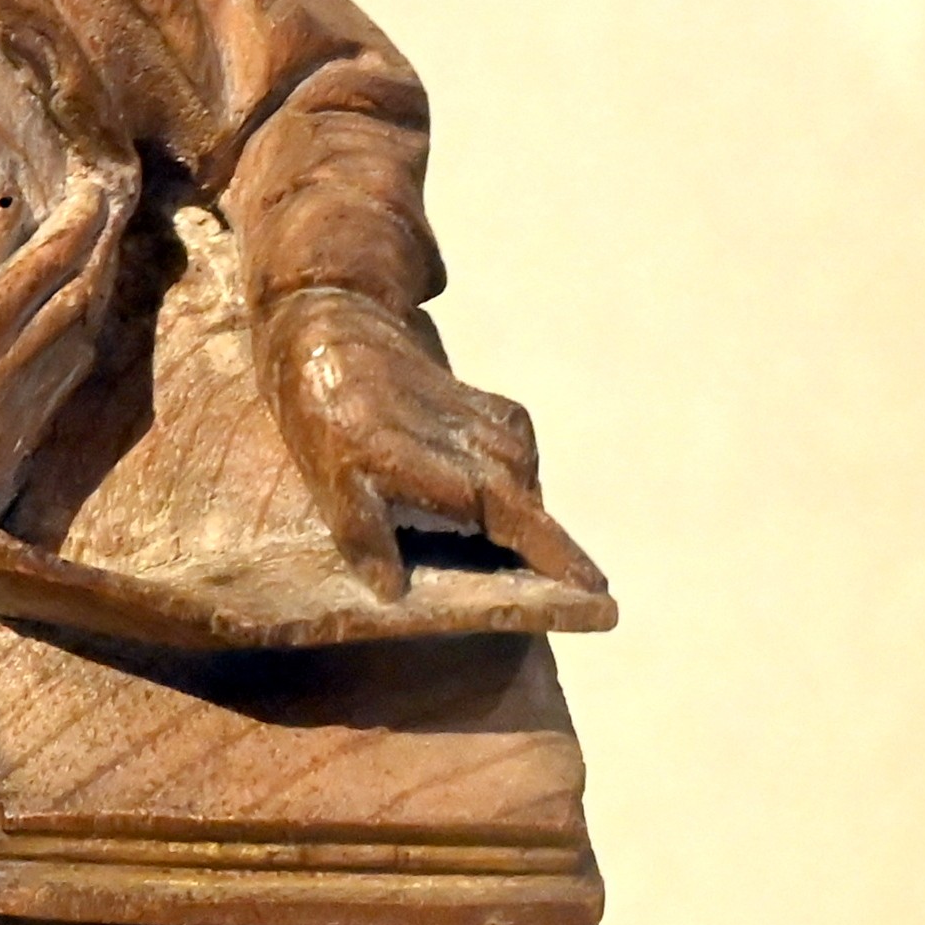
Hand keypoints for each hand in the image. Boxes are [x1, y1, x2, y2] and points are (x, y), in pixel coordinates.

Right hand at [0, 154, 136, 532]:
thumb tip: (11, 208)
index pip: (47, 260)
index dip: (78, 221)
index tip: (92, 190)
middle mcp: (14, 357)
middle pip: (79, 290)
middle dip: (98, 245)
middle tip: (107, 210)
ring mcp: (32, 393)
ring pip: (84, 328)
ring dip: (96, 286)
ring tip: (98, 253)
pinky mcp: (37, 423)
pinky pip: (75, 367)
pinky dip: (83, 331)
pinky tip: (79, 317)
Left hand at [261, 286, 603, 595]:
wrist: (337, 325)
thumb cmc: (327, 411)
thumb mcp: (333, 479)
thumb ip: (365, 536)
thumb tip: (391, 592)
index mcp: (464, 474)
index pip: (527, 530)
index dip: (562, 564)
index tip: (598, 596)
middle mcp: (497, 451)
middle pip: (535, 518)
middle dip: (553, 559)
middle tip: (568, 598)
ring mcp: (501, 428)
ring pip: (525, 494)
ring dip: (526, 528)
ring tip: (524, 571)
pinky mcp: (496, 413)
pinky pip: (517, 467)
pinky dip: (510, 495)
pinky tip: (487, 515)